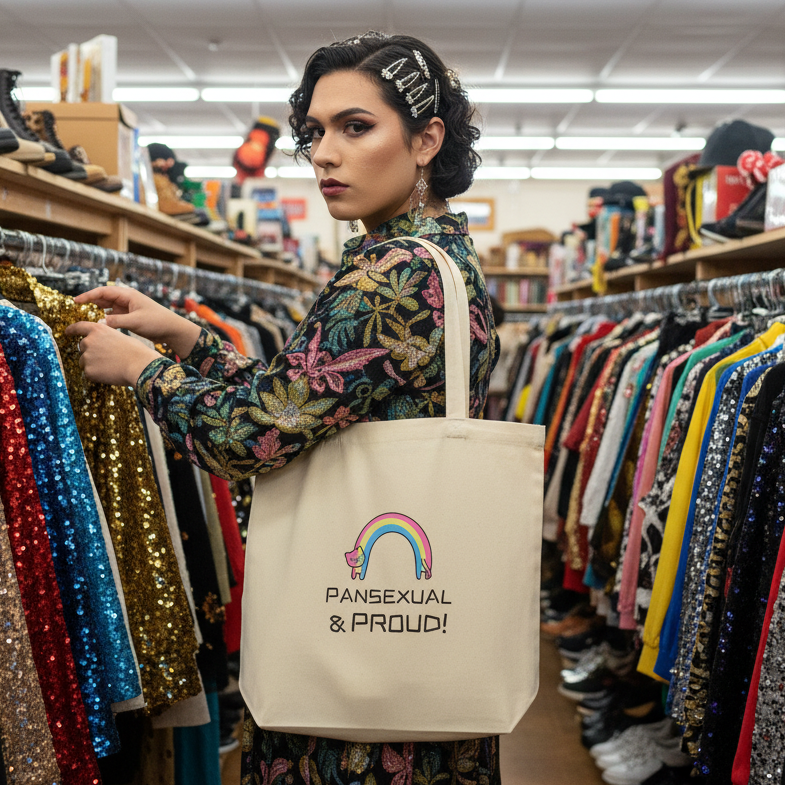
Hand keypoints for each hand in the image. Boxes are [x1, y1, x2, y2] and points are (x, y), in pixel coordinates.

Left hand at [64, 321, 162, 386]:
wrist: (139, 365)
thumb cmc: (136, 351)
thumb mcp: (120, 337)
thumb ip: (106, 339)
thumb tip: (101, 348)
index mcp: (98, 330)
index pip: (79, 327)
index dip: (72, 329)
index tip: (66, 332)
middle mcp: (88, 341)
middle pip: (83, 348)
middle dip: (91, 353)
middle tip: (107, 359)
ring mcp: (86, 357)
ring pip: (85, 362)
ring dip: (94, 365)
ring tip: (111, 367)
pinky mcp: (88, 371)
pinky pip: (89, 374)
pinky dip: (98, 375)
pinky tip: (110, 374)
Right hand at [73, 286, 201, 358]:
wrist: (173, 330)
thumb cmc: (157, 322)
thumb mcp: (135, 322)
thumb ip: (116, 322)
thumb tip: (98, 324)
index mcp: (128, 295)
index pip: (104, 291)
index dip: (88, 295)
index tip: (75, 301)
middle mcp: (127, 299)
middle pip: (104, 298)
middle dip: (90, 303)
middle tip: (76, 310)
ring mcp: (129, 308)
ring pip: (108, 308)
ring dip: (97, 311)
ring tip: (83, 318)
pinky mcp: (130, 317)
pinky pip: (114, 316)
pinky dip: (105, 320)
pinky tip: (98, 326)